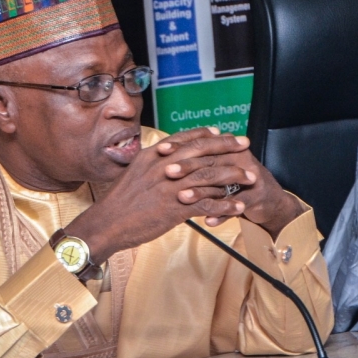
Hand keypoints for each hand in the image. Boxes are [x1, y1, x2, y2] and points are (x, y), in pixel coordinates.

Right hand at [65, 127, 252, 259]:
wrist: (107, 223)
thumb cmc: (120, 202)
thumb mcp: (135, 173)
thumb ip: (154, 164)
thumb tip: (168, 158)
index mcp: (153, 155)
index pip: (186, 138)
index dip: (208, 135)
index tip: (224, 133)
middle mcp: (164, 166)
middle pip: (203, 152)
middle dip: (228, 148)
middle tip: (246, 146)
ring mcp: (170, 186)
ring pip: (210, 176)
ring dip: (234, 177)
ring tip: (250, 178)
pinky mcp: (175, 207)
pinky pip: (208, 204)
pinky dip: (226, 206)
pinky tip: (238, 207)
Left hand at [159, 130, 304, 237]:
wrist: (268, 201)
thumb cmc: (236, 185)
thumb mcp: (218, 169)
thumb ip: (198, 161)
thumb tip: (165, 154)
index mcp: (227, 148)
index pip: (201, 144)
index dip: (180, 147)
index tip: (160, 151)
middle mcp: (240, 158)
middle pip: (209, 161)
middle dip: (187, 167)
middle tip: (167, 172)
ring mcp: (250, 177)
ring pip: (222, 182)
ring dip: (201, 191)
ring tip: (182, 197)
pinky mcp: (257, 197)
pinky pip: (236, 205)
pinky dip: (222, 214)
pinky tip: (207, 220)